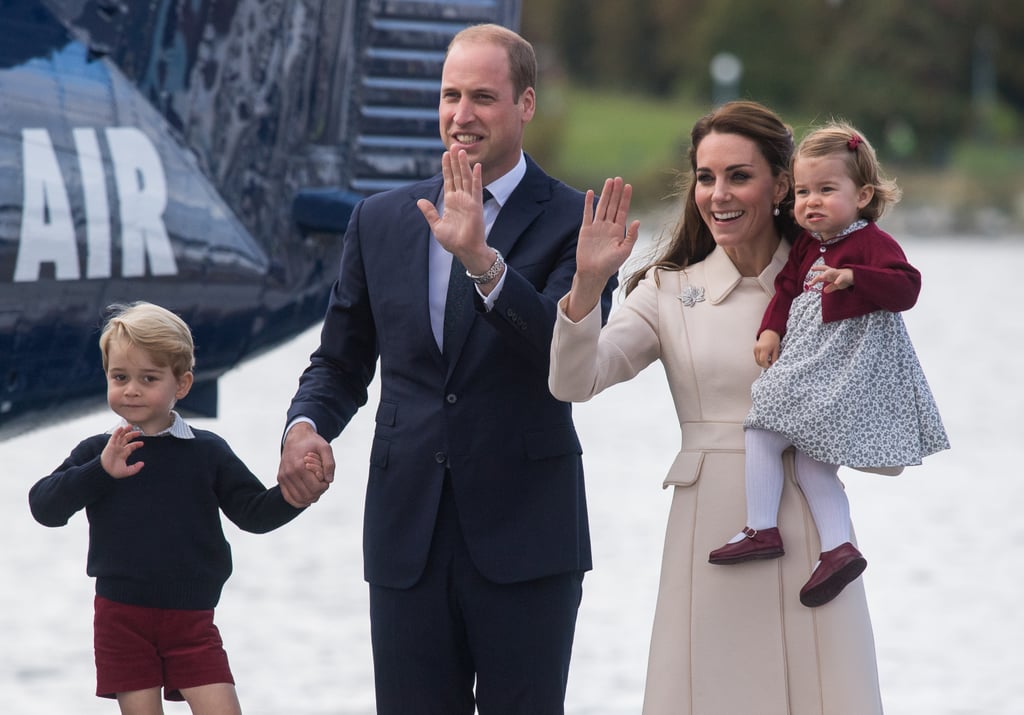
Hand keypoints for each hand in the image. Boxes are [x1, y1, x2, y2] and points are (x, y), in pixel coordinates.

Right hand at [101, 425, 144, 478]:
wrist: (105, 472)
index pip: (131, 446)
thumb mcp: (127, 471)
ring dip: (125, 431)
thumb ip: (135, 468)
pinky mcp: (110, 445)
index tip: (142, 443)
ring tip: (130, 426)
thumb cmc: (114, 472)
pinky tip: (121, 428)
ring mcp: (114, 446)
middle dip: (132, 435)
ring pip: (120, 436)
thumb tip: (142, 464)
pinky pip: (113, 437)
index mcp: (123, 454)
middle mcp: (119, 449)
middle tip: (139, 432)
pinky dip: (117, 432)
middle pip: (126, 439)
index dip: (137, 444)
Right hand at [278, 422, 333, 507]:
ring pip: (298, 499)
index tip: (327, 480)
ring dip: (310, 498)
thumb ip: (329, 464)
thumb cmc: (312, 442)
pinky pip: (288, 497)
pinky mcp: (280, 479)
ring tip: (316, 490)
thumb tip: (329, 480)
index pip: (315, 488)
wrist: (296, 436)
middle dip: (318, 493)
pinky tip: (307, 498)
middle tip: (322, 485)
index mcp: (299, 466)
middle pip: (307, 495)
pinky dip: (298, 502)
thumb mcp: (325, 448)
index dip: (324, 487)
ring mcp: (283, 477)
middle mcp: (289, 473)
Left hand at [416, 150, 491, 273]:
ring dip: (463, 165)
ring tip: (461, 151)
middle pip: (457, 175)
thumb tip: (419, 201)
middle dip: (454, 161)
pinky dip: (476, 177)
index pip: (448, 180)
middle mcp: (460, 198)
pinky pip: (476, 189)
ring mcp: (469, 201)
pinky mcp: (476, 205)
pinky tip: (477, 166)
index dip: (446, 167)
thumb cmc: (453, 241)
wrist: (465, 250)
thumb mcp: (436, 226)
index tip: (445, 154)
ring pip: (465, 178)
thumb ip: (429, 212)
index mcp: (451, 202)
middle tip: (454, 145)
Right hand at [564, 177, 640, 320]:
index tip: (628, 186)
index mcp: (618, 230)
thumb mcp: (624, 251)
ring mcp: (596, 227)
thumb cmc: (610, 265)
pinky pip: (587, 214)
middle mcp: (608, 226)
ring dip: (605, 194)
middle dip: (616, 192)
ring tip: (609, 181)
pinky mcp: (585, 230)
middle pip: (612, 205)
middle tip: (618, 179)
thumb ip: (631, 236)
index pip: (622, 210)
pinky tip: (589, 192)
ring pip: (601, 206)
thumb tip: (637, 221)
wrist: (593, 273)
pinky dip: (588, 203)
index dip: (625, 198)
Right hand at [754, 330, 780, 368]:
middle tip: (770, 364)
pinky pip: (756, 358)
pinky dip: (760, 360)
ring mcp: (755, 349)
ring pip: (757, 361)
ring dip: (762, 363)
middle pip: (759, 362)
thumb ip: (774, 358)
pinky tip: (765, 358)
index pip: (763, 360)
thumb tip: (773, 365)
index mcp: (764, 348)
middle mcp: (758, 349)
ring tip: (768, 361)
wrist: (769, 333)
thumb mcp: (776, 349)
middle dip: (764, 365)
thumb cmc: (774, 340)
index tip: (771, 365)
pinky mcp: (754, 350)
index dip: (767, 365)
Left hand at [808, 263, 853, 292]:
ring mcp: (840, 273)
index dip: (817, 269)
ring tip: (821, 277)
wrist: (858, 277)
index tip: (811, 269)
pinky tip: (836, 283)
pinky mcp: (846, 276)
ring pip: (832, 271)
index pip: (823, 270)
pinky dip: (838, 280)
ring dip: (826, 274)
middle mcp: (835, 272)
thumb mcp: (838, 284)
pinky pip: (841, 278)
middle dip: (818, 274)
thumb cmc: (846, 279)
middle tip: (812, 281)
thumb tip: (824, 291)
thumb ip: (831, 287)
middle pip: (825, 270)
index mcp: (832, 274)